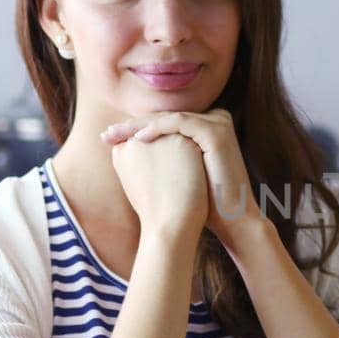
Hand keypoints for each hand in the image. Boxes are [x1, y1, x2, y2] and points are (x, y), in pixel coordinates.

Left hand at [101, 108, 264, 250]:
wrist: (232, 220)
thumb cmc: (205, 203)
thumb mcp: (180, 173)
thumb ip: (164, 156)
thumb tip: (128, 149)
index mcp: (206, 128)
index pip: (165, 122)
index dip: (136, 128)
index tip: (108, 138)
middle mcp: (215, 120)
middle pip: (166, 117)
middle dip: (132, 126)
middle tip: (106, 134)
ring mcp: (218, 124)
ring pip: (170, 118)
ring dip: (139, 125)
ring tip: (115, 134)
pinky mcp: (217, 133)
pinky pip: (181, 123)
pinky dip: (158, 128)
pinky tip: (138, 139)